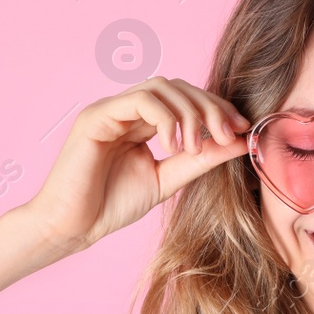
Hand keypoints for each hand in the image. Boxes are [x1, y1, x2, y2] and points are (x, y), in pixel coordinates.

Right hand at [19, 77, 251, 256]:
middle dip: (209, 107)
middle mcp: (126, 110)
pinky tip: (172, 145)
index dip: (217, 109)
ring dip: (189, 112)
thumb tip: (240, 142)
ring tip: (195, 146)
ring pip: (160, 87)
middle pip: (178, 87)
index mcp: (142, 123)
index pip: (185, 99)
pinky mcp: (96, 117)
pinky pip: (139, 100)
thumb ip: (200, 159)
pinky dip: (164, 117)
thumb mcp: (167, 178)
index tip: (241, 130)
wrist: (72, 227)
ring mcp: (110, 110)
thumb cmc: (110, 205)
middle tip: (229, 134)